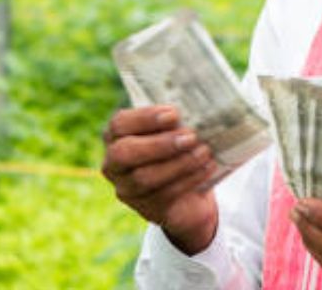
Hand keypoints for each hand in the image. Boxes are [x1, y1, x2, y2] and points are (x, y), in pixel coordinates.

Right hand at [101, 105, 218, 254]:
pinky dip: (189, 179)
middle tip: (190, 137)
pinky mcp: (146, 208)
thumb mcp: (175, 132)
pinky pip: (164, 195)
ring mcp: (127, 189)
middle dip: (159, 144)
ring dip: (179, 163)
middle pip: (124, 153)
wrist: (190, 193)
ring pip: (145, 177)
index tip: (174, 114)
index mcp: (117, 137)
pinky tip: (207, 168)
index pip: (119, 124)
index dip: (145, 118)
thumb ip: (177, 123)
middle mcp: (114, 164)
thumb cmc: (179, 150)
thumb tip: (196, 112)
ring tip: (204, 151)